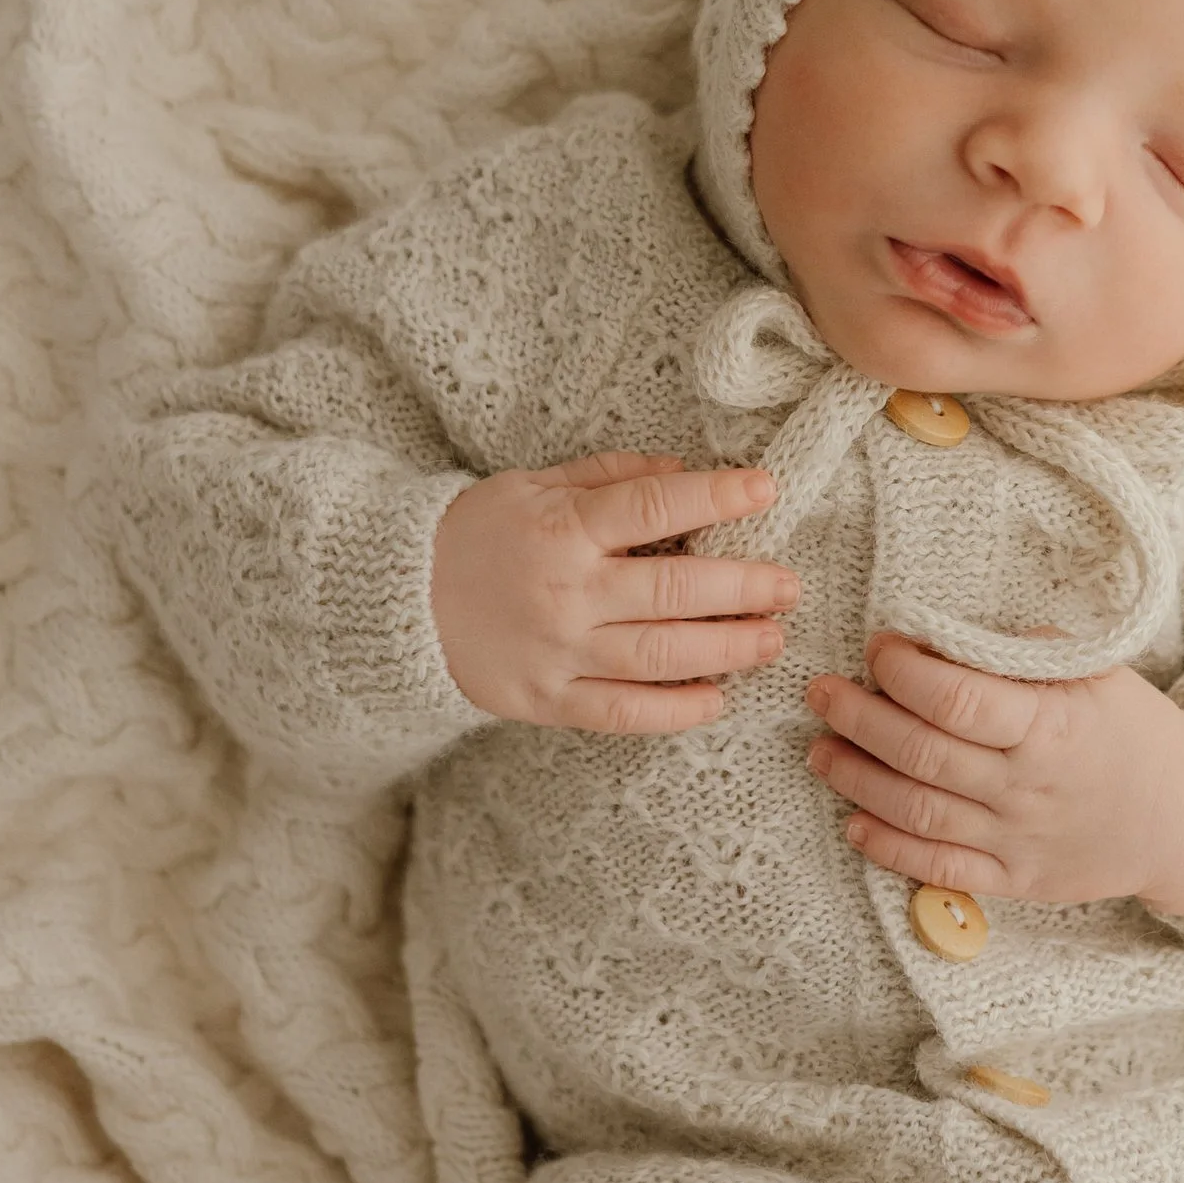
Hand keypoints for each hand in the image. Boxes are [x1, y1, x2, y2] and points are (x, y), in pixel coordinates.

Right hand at [430, 450, 796, 730]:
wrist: (395, 603)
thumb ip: (607, 477)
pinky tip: (717, 698)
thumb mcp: (532, 485)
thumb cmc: (473, 534)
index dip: (714, 497)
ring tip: (771, 640)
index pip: (652, 507)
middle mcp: (565, 592)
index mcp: (561, 529)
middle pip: (673, 590)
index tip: (765, 490)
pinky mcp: (548, 700)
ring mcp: (558, 652)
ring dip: (727, 649)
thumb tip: (681, 470)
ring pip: (661, 655)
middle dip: (743, 587)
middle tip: (788, 587)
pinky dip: (677, 709)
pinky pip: (624, 712)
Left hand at [804, 632, 1183, 916]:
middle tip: (822, 692)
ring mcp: (1018, 839)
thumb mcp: (1095, 673)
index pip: (957, 699)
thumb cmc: (1132, 730)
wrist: (1183, 817)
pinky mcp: (1014, 880)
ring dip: (856, 778)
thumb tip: (942, 638)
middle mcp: (1028, 786)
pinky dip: (889, 848)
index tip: (878, 648)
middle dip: (858, 717)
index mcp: (1052, 727)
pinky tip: (855, 821)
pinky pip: (938, 868)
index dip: (904, 672)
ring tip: (821, 749)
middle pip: (922, 753)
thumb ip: (1023, 654)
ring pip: (917, 811)